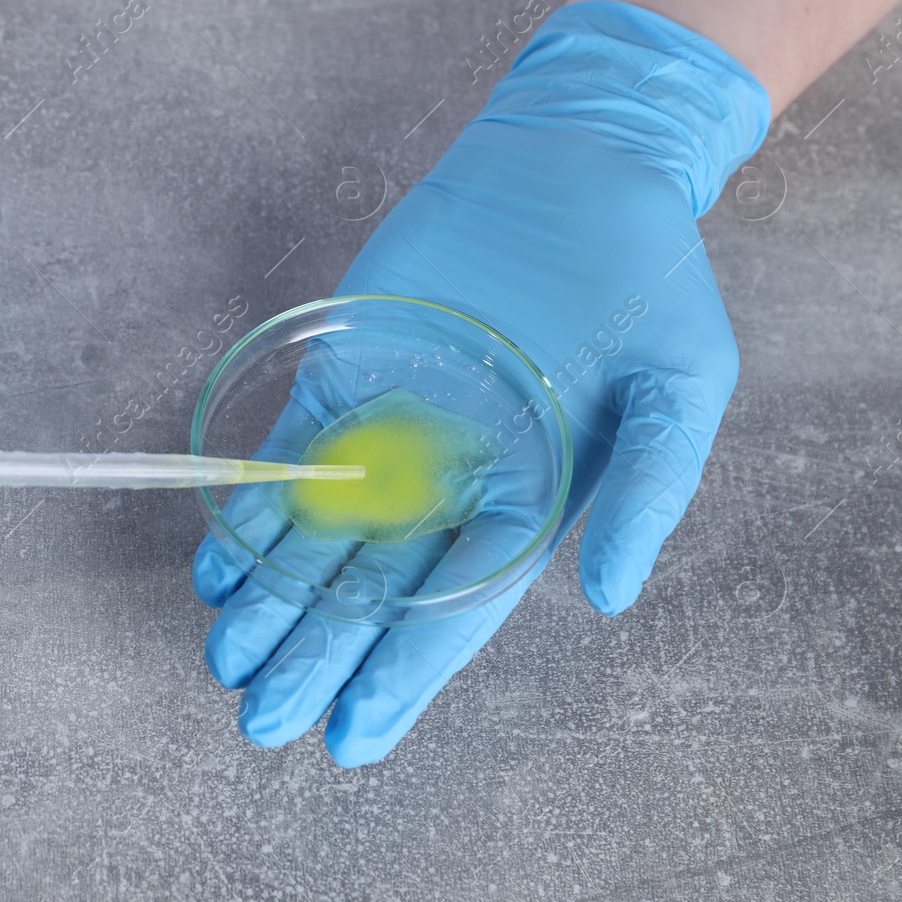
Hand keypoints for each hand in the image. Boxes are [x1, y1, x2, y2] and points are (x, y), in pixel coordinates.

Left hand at [193, 0, 769, 765]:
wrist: (574, 167)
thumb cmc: (644, 279)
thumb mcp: (682, 385)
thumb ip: (649, 490)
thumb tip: (609, 597)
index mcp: (529, 503)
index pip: (455, 608)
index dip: (402, 672)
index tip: (351, 734)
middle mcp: (451, 485)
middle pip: (372, 590)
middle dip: (316, 655)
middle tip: (259, 718)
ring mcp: (391, 435)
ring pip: (318, 538)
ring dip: (271, 600)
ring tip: (226, 658)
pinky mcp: (343, 381)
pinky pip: (289, 460)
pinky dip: (253, 512)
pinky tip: (219, 567)